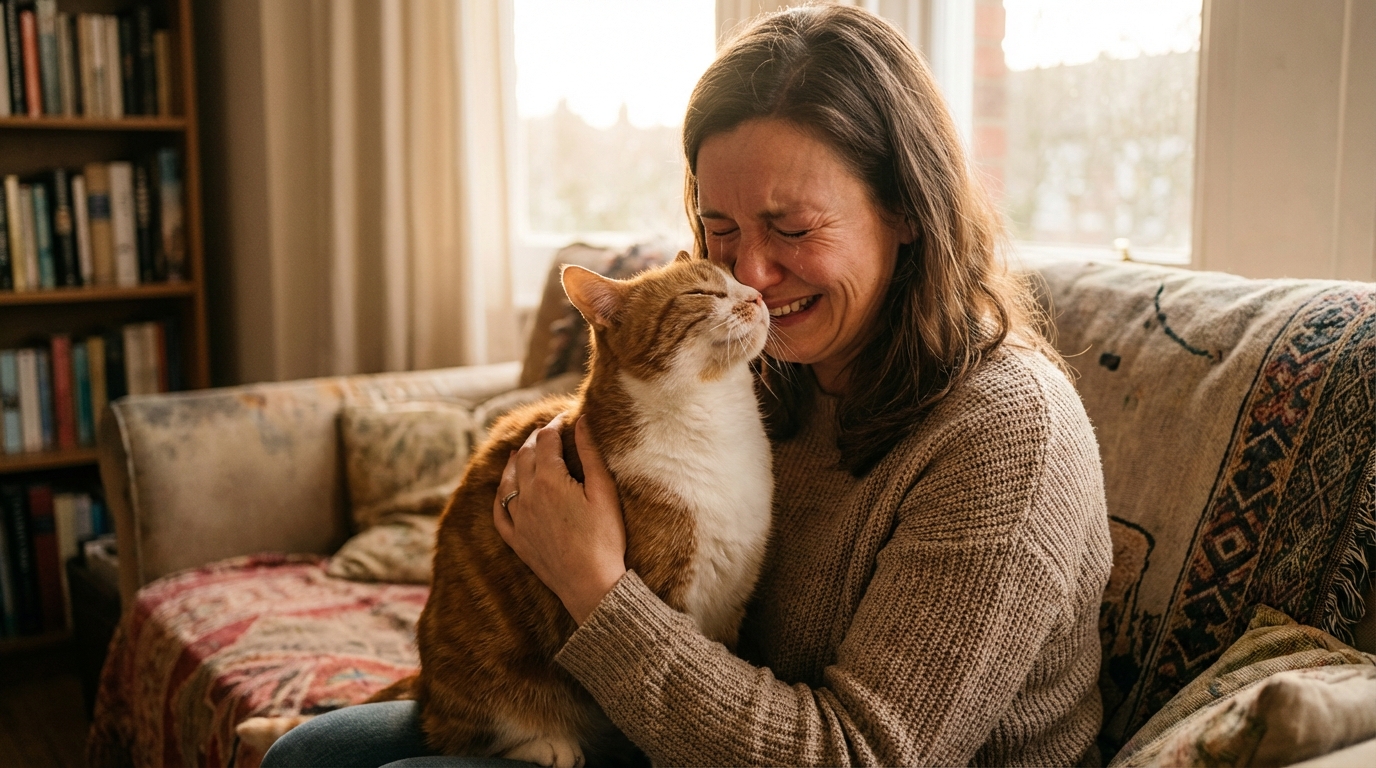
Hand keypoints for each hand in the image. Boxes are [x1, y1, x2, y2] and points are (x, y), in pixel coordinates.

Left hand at [493, 413, 627, 624]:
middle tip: (548, 432)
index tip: (566, 417)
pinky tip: (504, 490)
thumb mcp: (604, 491)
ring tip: (520, 451)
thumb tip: (582, 420)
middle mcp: (527, 496)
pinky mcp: (517, 540)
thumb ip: (591, 453)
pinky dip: (500, 496)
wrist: (591, 585)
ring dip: (514, 462)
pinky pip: (500, 513)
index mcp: (549, 480)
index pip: (546, 440)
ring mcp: (518, 519)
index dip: (555, 424)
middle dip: (535, 439)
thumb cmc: (605, 539)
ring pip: (507, 481)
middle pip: (524, 456)